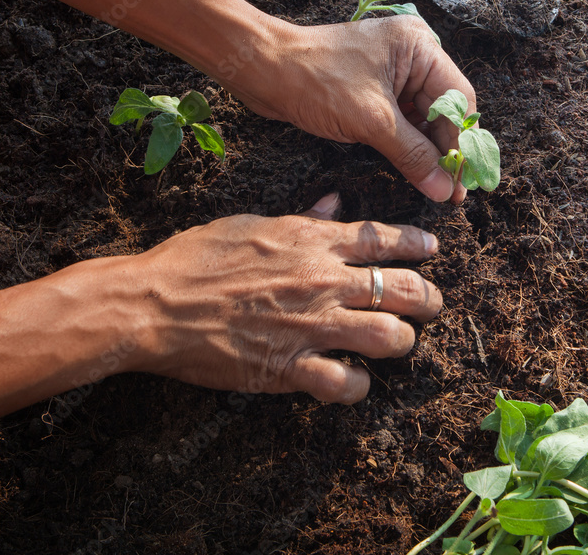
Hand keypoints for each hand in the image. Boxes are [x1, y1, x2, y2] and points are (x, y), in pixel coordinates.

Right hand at [105, 194, 441, 403]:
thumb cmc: (196, 257)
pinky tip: (352, 379)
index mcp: (312, 241)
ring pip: (391, 337)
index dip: (417, 244)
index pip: (384, 239)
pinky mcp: (291, 368)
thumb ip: (301, 217)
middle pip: (406, 289)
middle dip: (428, 299)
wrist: (156, 303)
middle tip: (429, 305)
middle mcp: (322, 281)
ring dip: (400, 341)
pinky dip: (358, 385)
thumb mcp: (251, 224)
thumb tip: (334, 202)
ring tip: (396, 342)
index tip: (431, 249)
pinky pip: (348, 383)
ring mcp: (311, 326)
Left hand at [227, 14, 476, 202]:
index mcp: (418, 48)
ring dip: (427, 152)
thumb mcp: (371, 121)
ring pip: (422, 119)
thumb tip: (445, 188)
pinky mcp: (372, 90)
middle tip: (453, 193)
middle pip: (443, 110)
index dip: (462, 142)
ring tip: (438, 189)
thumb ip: (413, 155)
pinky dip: (407, 145)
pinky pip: (400, 120)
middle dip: (445, 150)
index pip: (457, 99)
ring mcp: (390, 73)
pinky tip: (415, 170)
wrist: (262, 70)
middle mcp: (410, 56)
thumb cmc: (315, 81)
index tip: (464, 180)